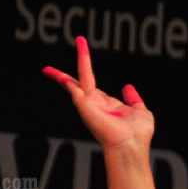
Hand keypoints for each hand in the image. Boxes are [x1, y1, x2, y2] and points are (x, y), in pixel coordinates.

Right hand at [43, 36, 153, 151]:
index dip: (88, 70)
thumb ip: (133, 99)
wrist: (130, 146)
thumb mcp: (140, 112)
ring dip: (60, 74)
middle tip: (77, 42)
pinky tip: (58, 74)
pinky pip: (73, 89)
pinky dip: (65, 81)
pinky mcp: (84, 106)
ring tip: (47, 68)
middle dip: (74, 66)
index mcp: (107, 105)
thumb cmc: (137, 135)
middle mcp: (95, 104)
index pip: (93, 85)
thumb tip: (127, 87)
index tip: (84, 56)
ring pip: (73, 83)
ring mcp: (88, 105)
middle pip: (79, 81)